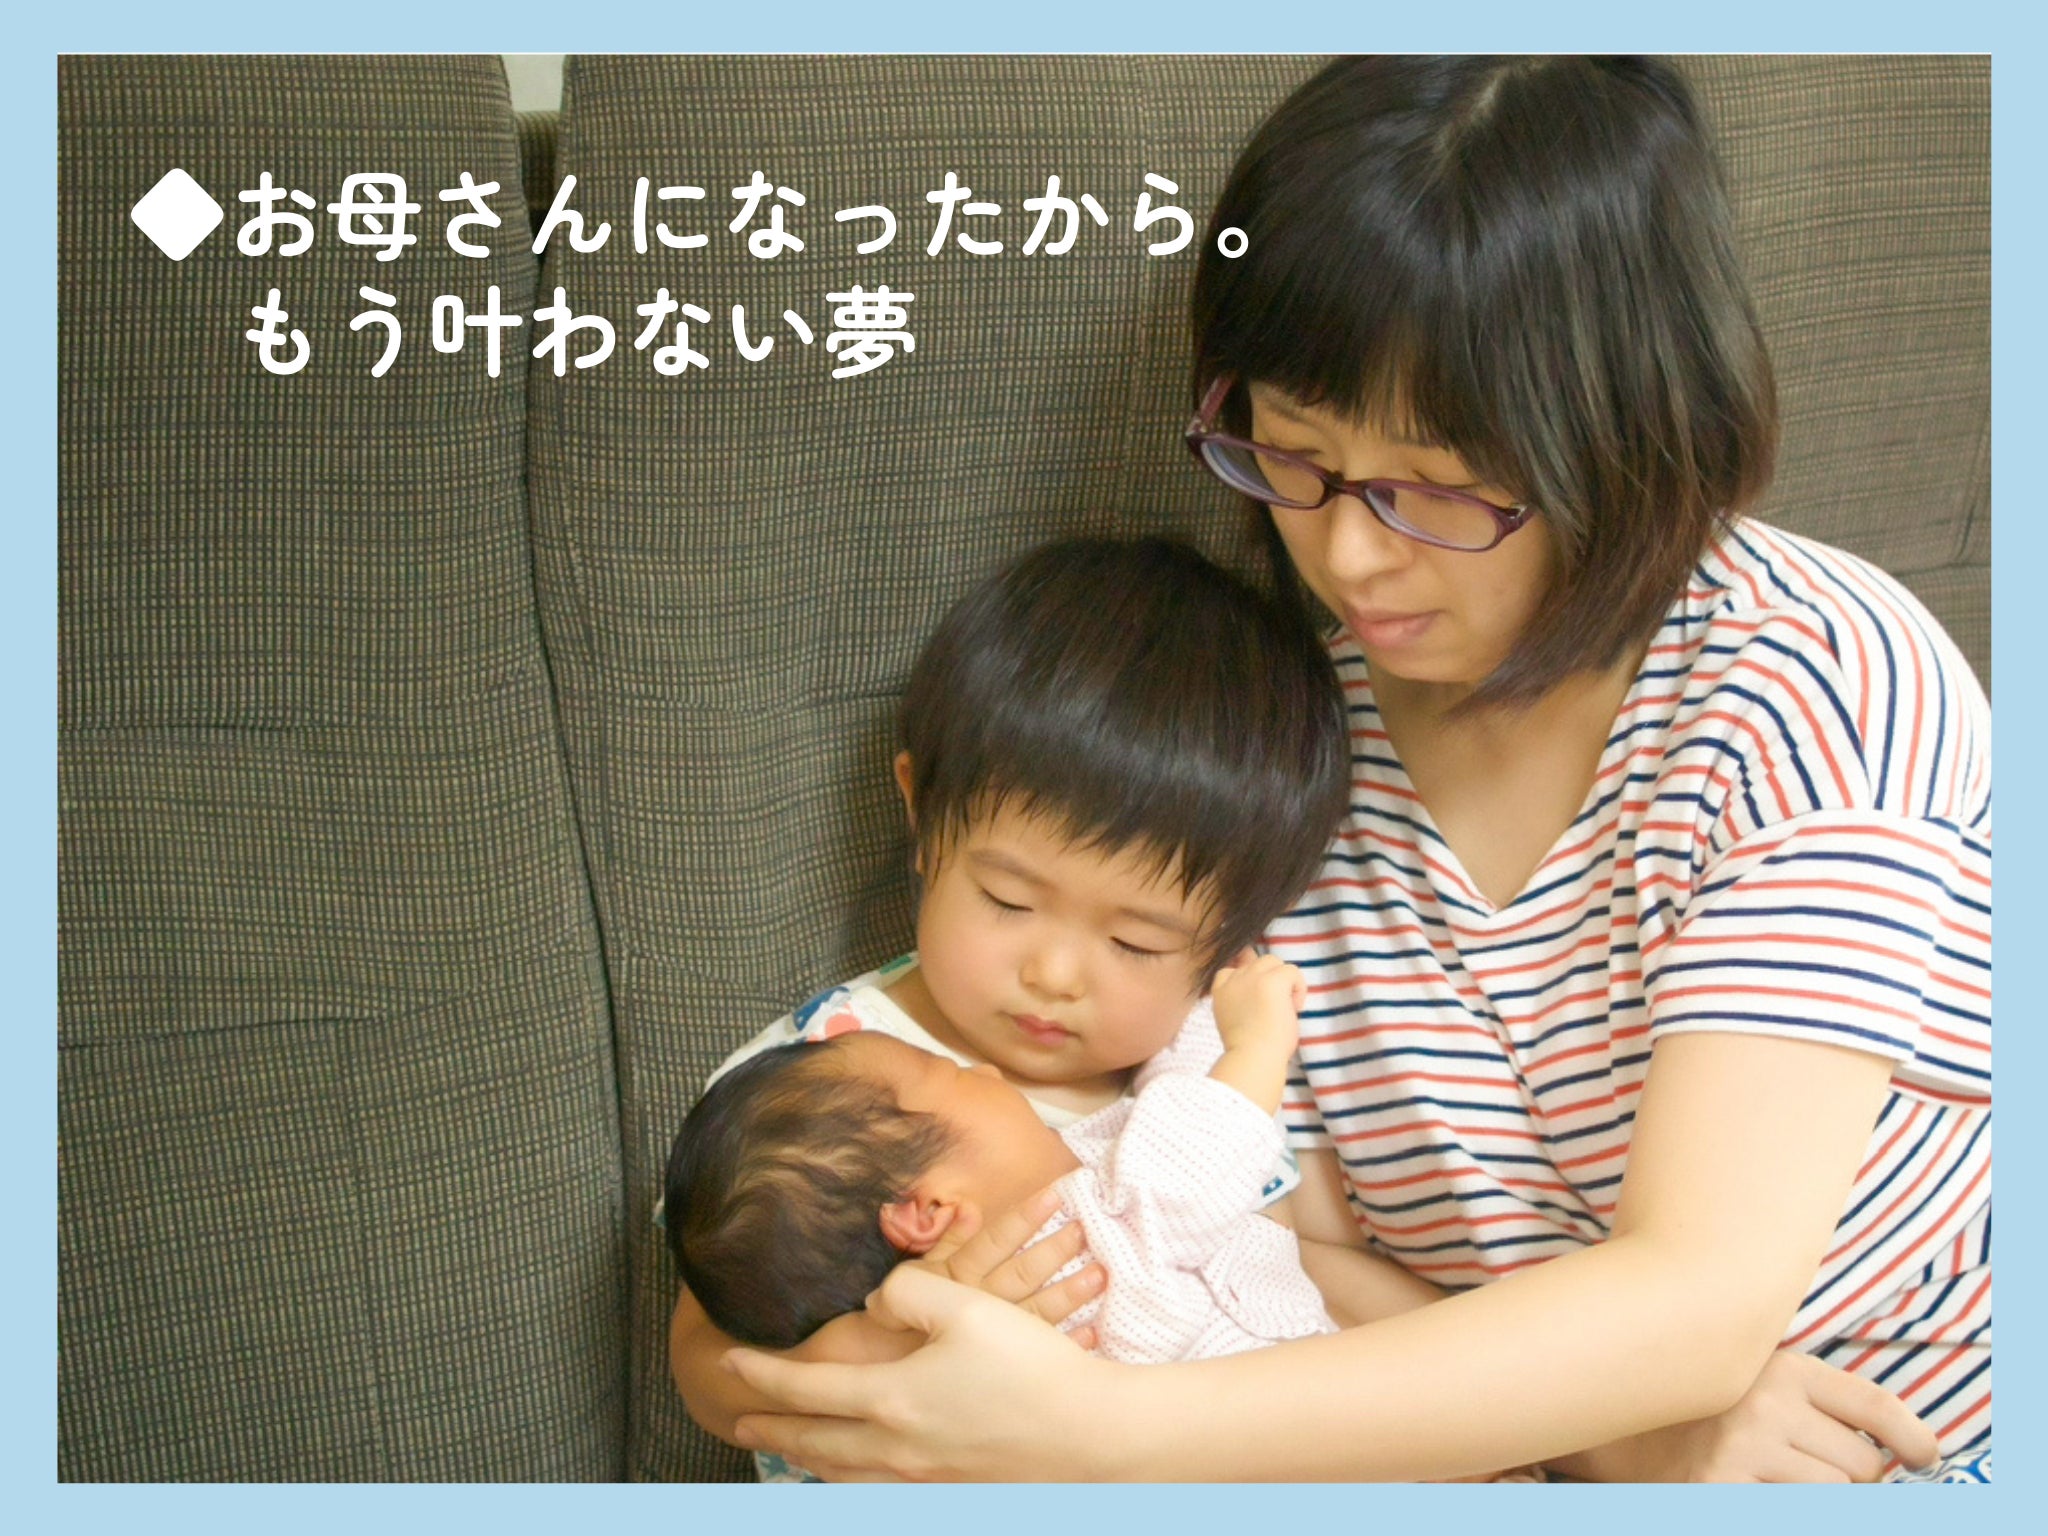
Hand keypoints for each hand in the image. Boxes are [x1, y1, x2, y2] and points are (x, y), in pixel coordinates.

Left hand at [727, 1262, 1115, 1480]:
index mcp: (892, 1399)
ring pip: (845, 1474)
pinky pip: (881, 1489)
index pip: (808, 1387)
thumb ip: (906, 1294)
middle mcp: (897, 1448)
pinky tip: (859, 1472)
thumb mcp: (965, 1306)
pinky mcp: (952, 1493)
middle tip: (740, 1424)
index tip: (730, 1363)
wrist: (1091, 1437)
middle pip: (815, 1443)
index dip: (764, 1374)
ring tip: (790, 1450)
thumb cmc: (1031, 1366)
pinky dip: (853, 1480)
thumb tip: (873, 1306)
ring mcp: (924, 1479)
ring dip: (808, 1459)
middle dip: (773, 1430)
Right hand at [911, 1183, 1104, 1348]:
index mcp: (955, 1279)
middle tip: (1089, 1229)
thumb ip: (946, 1244)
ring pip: (1036, 1311)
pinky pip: (1038, 1352)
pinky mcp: (999, 1367)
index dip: (1023, 1218)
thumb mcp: (915, 1279)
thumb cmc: (895, 1326)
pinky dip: (1067, 1342)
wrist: (879, 1379)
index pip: (993, 1242)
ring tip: (1102, 1273)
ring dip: (1070, 1293)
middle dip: (1056, 1250)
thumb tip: (970, 1208)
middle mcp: (976, 1306)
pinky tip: (1094, 1331)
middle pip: (1022, 1274)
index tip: (1055, 1194)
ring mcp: (990, 1339)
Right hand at [1208, 951, 1304, 1113]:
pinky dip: (1299, 988)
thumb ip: (1243, 1003)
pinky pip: (1292, 971)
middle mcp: (1234, 979)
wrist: (1253, 1059)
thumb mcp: (1235, 1021)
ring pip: (1273, 961)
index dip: (1250, 980)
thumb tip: (1265, 996)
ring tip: (1286, 1006)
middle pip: (1257, 962)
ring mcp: (1252, 977)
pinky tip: (1295, 1008)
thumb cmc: (1249, 1051)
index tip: (1259, 1000)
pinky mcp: (1272, 981)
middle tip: (1275, 1008)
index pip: (1232, 969)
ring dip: (1283, 980)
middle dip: (1269, 979)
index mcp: (1221, 991)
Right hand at [1563, 1350, 1937, 1481]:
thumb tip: (1892, 1456)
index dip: (1913, 1437)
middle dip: (1854, 1481)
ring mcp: (1742, 1448)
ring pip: (1838, 1498)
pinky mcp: (1721, 1489)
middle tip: (1809, 1473)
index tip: (1925, 1457)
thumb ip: (1814, 1404)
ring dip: (1825, 1502)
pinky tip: (1756, 1490)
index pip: (1873, 1406)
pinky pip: (1797, 1514)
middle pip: (1864, 1466)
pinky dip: (1790, 1507)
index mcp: (1779, 1364)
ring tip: (1780, 1484)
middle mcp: (1764, 1400)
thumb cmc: (1698, 1409)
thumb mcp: (1755, 1384)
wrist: (1609, 1425)